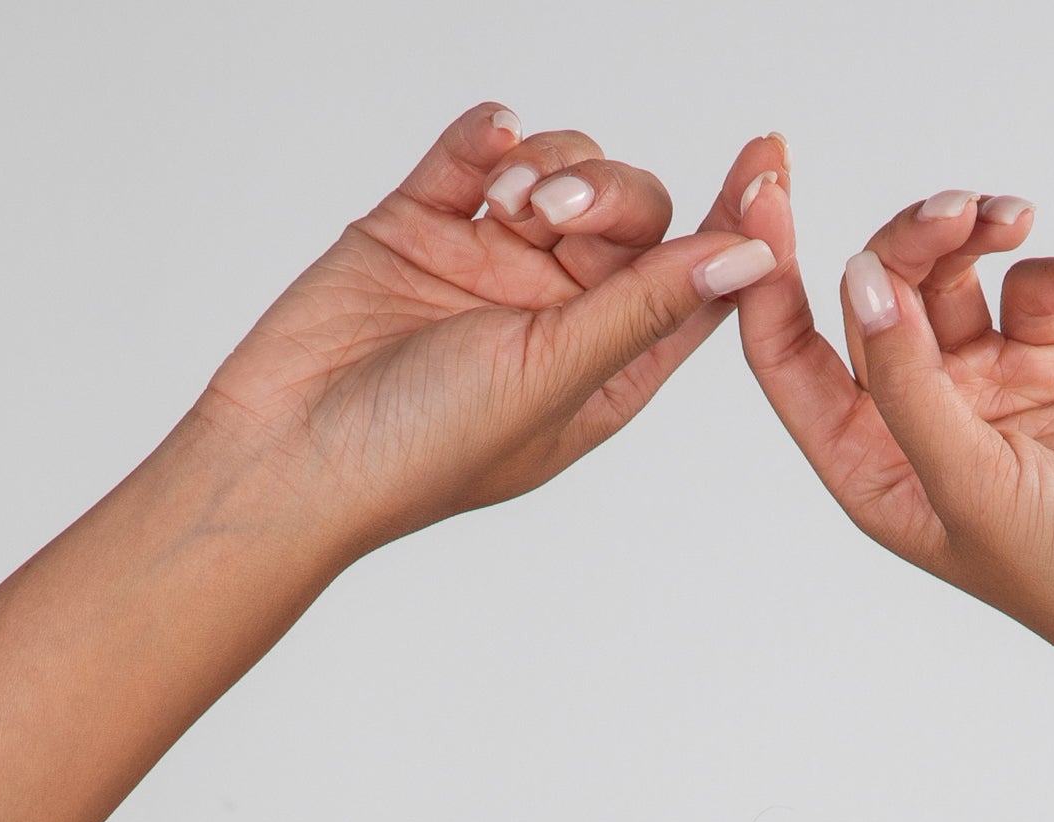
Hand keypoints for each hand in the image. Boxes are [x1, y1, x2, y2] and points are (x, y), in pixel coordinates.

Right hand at [190, 105, 777, 561]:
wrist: (285, 453)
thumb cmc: (416, 451)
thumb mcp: (550, 378)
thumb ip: (644, 309)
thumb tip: (749, 258)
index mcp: (602, 370)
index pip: (693, 285)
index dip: (736, 222)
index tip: (769, 157)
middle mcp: (553, 314)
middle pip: (632, 212)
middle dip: (609, 193)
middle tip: (557, 213)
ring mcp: (489, 265)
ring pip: (561, 169)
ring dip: (547, 166)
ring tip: (503, 205)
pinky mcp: (423, 222)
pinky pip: (475, 150)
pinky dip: (487, 136)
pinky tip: (485, 148)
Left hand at [727, 156, 1053, 681]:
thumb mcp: (974, 485)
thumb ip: (909, 384)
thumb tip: (862, 281)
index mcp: (869, 468)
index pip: (788, 355)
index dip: (766, 270)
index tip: (767, 186)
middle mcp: (917, 426)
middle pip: (877, 296)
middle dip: (908, 240)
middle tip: (956, 212)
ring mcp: (985, 394)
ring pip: (949, 278)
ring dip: (972, 236)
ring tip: (1012, 221)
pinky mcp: (1052, 368)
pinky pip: (1028, 290)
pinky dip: (1050, 276)